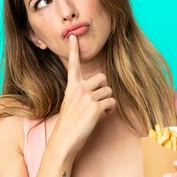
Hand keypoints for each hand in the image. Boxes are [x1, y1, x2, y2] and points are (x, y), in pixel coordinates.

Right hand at [51, 35, 116, 153]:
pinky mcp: (96, 107)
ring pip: (109, 92)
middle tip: (97, 101)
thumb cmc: (68, 124)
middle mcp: (79, 88)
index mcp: (71, 86)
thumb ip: (80, 94)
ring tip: (97, 112)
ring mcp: (87, 97)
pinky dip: (110, 110)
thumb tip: (96, 92)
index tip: (73, 36)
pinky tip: (101, 116)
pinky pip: (112, 103)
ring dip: (107, 102)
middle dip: (104, 89)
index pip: (73, 64)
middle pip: (102, 78)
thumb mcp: (70, 104)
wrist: (64, 140)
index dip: (74, 50)